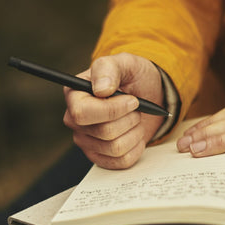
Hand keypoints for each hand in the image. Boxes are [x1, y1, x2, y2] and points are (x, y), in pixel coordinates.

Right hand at [63, 53, 164, 168]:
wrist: (149, 95)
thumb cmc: (133, 77)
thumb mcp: (125, 63)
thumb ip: (109, 68)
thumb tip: (101, 89)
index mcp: (74, 95)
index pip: (82, 113)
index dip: (112, 110)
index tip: (132, 100)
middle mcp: (75, 120)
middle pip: (104, 132)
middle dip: (130, 119)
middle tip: (136, 108)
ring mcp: (87, 141)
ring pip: (116, 148)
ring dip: (135, 132)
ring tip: (136, 119)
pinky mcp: (101, 157)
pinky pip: (122, 162)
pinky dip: (137, 148)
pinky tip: (135, 134)